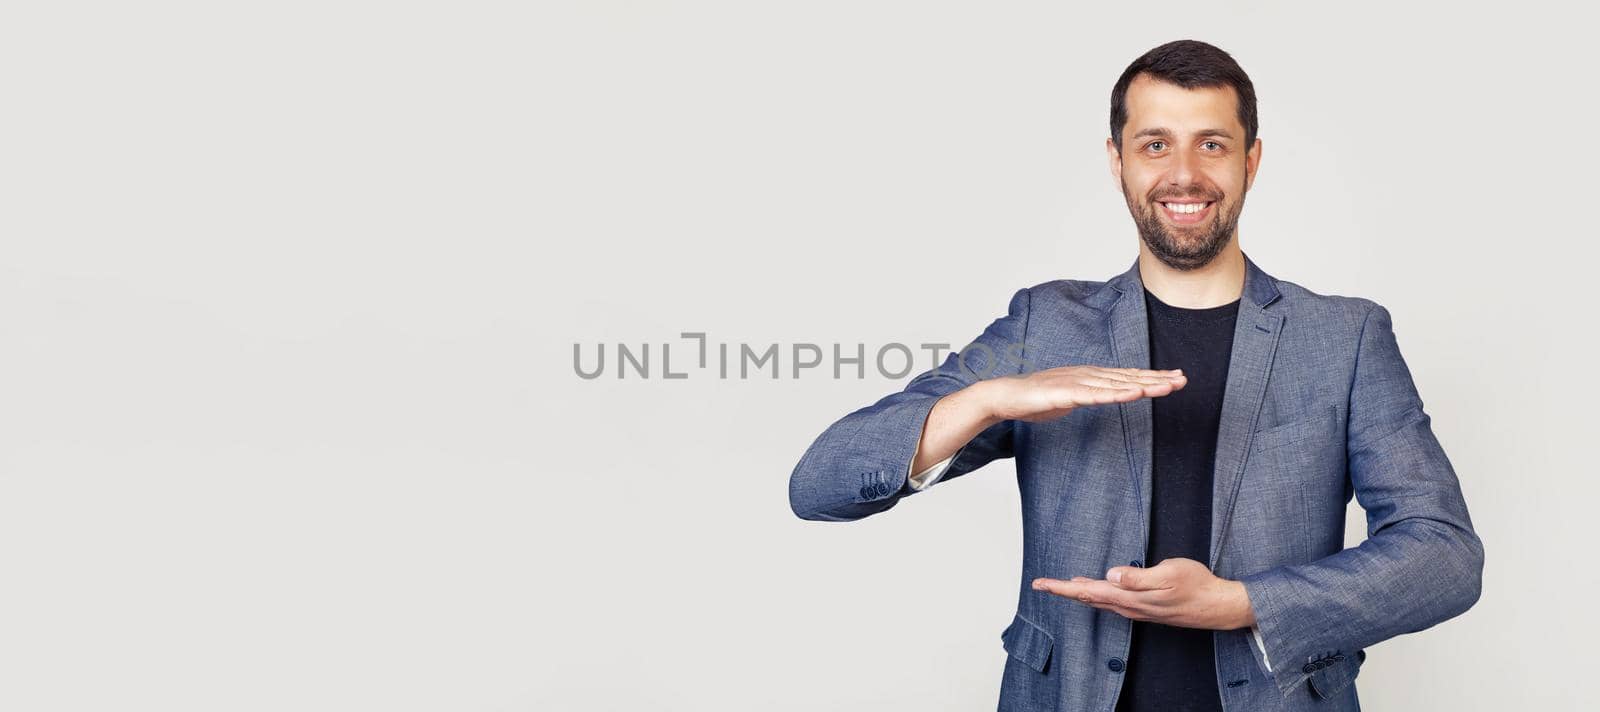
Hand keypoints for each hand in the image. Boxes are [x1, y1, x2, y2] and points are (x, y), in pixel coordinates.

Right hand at [983, 366, 1185, 422]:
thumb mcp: (1069, 398)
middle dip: (1157, 379)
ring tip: (1167, 387)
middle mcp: (1087, 375)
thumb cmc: (1034, 399)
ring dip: (1144, 386)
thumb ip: (1088, 396)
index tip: (1175, 378)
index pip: (1127, 377)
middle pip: (1128, 378)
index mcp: (1089, 376)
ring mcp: (1077, 383)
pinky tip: (1133, 395)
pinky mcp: (1066, 394)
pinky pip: (1095, 395)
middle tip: (1183, 380)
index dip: (1152, 377)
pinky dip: (1116, 394)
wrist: (1005, 396)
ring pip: (1117, 385)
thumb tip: (1101, 397)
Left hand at [1030, 558, 1255, 629]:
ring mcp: (1137, 610)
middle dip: (1063, 591)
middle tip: (1041, 585)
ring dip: (1079, 594)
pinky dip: (1097, 596)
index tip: (1041, 585)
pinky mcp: (1145, 609)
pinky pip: (1112, 603)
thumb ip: (1138, 577)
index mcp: (1130, 597)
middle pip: (1088, 598)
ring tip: (1062, 587)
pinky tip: (1096, 591)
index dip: (1062, 588)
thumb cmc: (1197, 586)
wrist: (1218, 607)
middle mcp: (1129, 607)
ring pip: (1100, 602)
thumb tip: (1111, 575)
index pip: (1088, 592)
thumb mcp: (1169, 573)